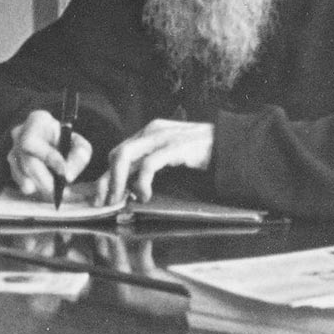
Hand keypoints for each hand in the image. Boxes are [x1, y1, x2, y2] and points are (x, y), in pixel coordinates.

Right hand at [7, 109, 92, 200]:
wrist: (54, 141)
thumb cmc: (66, 140)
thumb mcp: (79, 144)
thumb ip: (79, 156)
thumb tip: (68, 175)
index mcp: (36, 120)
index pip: (32, 141)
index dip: (48, 158)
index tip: (63, 172)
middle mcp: (20, 133)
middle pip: (27, 161)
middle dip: (44, 178)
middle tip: (59, 190)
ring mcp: (13, 149)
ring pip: (21, 173)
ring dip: (39, 185)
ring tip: (55, 191)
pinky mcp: (13, 166)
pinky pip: (20, 181)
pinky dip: (34, 188)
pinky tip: (46, 188)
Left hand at [96, 119, 213, 204]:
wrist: (233, 145)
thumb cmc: (202, 155)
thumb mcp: (170, 159)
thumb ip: (151, 168)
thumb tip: (129, 191)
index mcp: (149, 133)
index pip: (119, 153)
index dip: (106, 175)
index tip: (100, 196)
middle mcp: (152, 131)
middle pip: (117, 153)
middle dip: (106, 180)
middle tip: (104, 202)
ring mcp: (163, 137)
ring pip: (125, 155)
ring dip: (117, 181)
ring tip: (119, 200)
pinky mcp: (175, 147)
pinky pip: (149, 164)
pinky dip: (141, 182)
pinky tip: (144, 196)